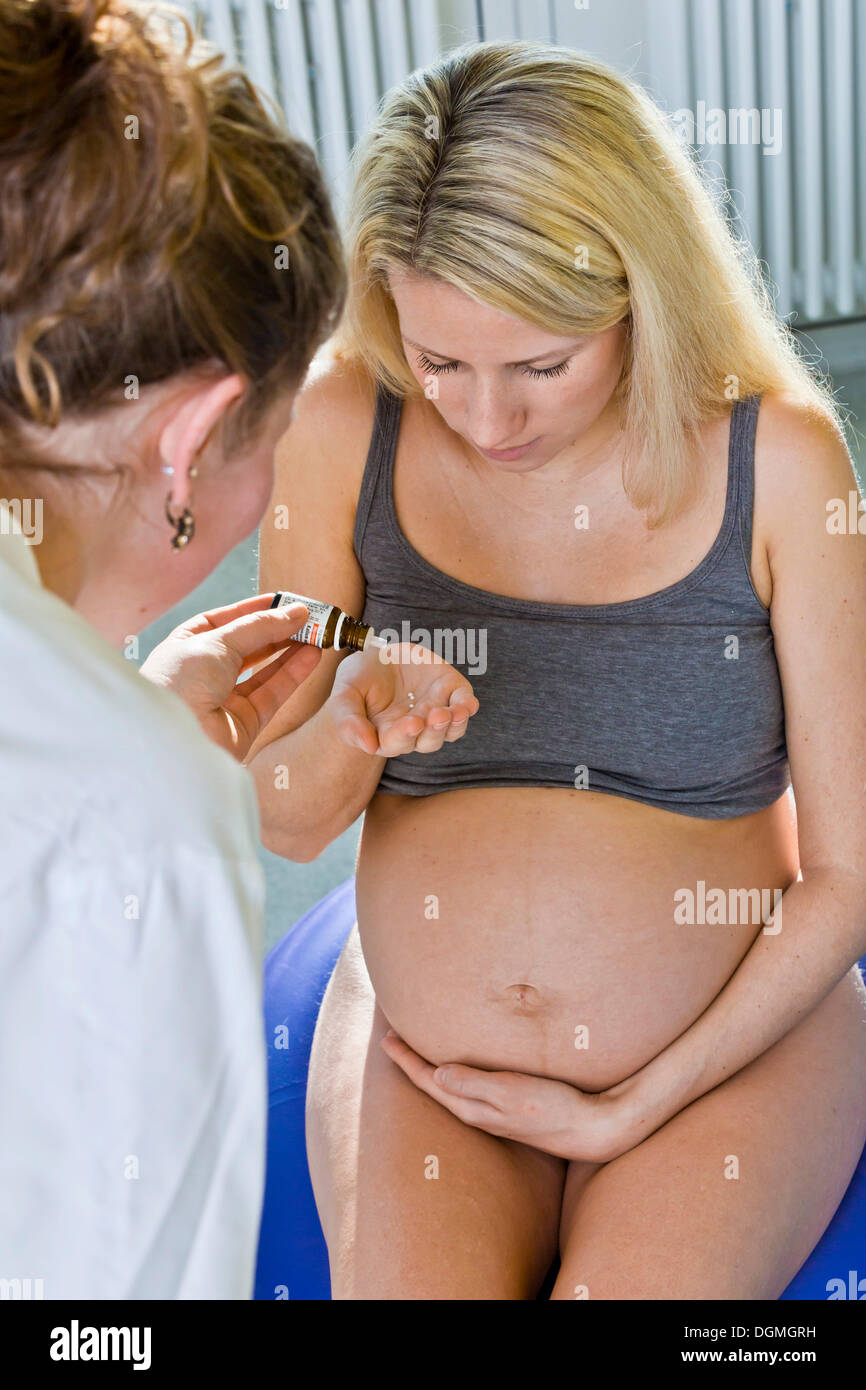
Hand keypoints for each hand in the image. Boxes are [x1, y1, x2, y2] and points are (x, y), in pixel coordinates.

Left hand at [139, 594, 321, 759]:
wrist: (170, 741)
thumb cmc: (179, 683)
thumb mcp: (217, 641)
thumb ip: (260, 627)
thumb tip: (296, 612)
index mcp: (186, 646)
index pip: (225, 621)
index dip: (254, 610)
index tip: (284, 600)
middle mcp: (204, 672)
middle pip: (249, 645)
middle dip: (279, 630)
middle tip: (310, 617)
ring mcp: (224, 699)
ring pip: (264, 670)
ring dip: (291, 651)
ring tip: (318, 634)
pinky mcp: (244, 723)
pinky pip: (273, 693)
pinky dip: (293, 674)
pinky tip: (312, 655)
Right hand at [327, 641, 478, 756]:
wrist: (377, 654)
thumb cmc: (358, 680)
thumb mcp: (344, 696)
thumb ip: (350, 722)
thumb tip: (368, 747)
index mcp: (388, 736)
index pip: (398, 742)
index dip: (405, 735)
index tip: (411, 723)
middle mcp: (415, 729)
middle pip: (429, 741)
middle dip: (434, 730)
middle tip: (435, 715)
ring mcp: (435, 711)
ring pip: (450, 729)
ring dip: (455, 724)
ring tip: (455, 712)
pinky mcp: (450, 691)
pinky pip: (464, 704)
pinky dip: (468, 706)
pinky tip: (469, 704)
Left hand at [379, 1030, 645, 1162]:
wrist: (591, 1129)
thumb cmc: (553, 1107)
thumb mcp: (512, 1092)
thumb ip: (475, 1083)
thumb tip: (437, 1073)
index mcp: (472, 1107)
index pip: (427, 1080)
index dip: (405, 1058)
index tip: (386, 1037)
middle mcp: (477, 1112)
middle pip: (432, 1084)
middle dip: (411, 1062)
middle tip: (392, 1038)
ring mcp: (492, 1112)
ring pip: (449, 1087)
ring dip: (430, 1067)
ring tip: (417, 1050)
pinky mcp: (508, 1107)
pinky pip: (468, 1088)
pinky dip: (454, 1073)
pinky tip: (459, 1066)